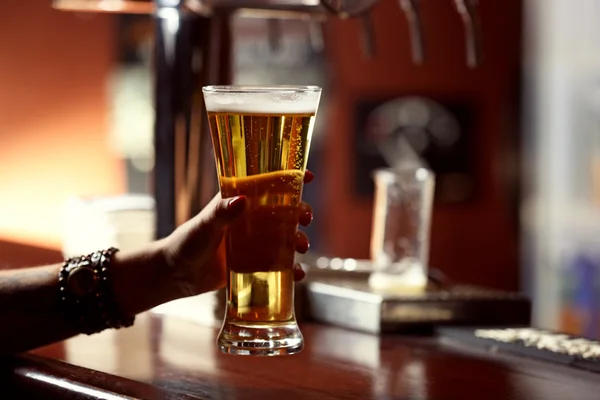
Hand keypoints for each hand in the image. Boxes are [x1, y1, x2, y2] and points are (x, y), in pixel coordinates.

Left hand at [159, 171, 313, 298]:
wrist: (176, 275)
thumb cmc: (186, 242)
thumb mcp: (204, 225)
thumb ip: (221, 213)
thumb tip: (242, 200)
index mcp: (239, 202)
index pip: (268, 184)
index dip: (290, 178)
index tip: (308, 177)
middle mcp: (251, 220)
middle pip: (285, 211)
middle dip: (301, 213)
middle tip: (306, 218)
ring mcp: (255, 243)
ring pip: (286, 238)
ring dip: (298, 240)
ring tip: (301, 247)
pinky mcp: (255, 265)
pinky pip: (279, 265)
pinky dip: (292, 269)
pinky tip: (298, 274)